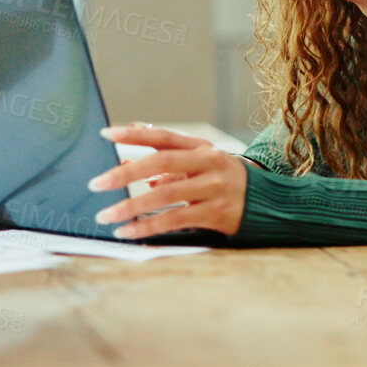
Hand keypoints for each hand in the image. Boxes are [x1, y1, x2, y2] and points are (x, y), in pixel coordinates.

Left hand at [88, 125, 249, 238]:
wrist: (269, 203)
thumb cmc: (225, 181)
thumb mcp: (203, 162)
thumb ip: (171, 155)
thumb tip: (134, 142)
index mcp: (203, 148)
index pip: (164, 137)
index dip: (134, 134)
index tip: (106, 134)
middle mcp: (209, 164)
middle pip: (162, 162)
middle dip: (125, 173)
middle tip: (97, 183)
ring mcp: (214, 188)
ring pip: (166, 195)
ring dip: (131, 206)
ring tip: (106, 215)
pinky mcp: (216, 213)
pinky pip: (175, 220)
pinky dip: (148, 227)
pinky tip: (129, 232)